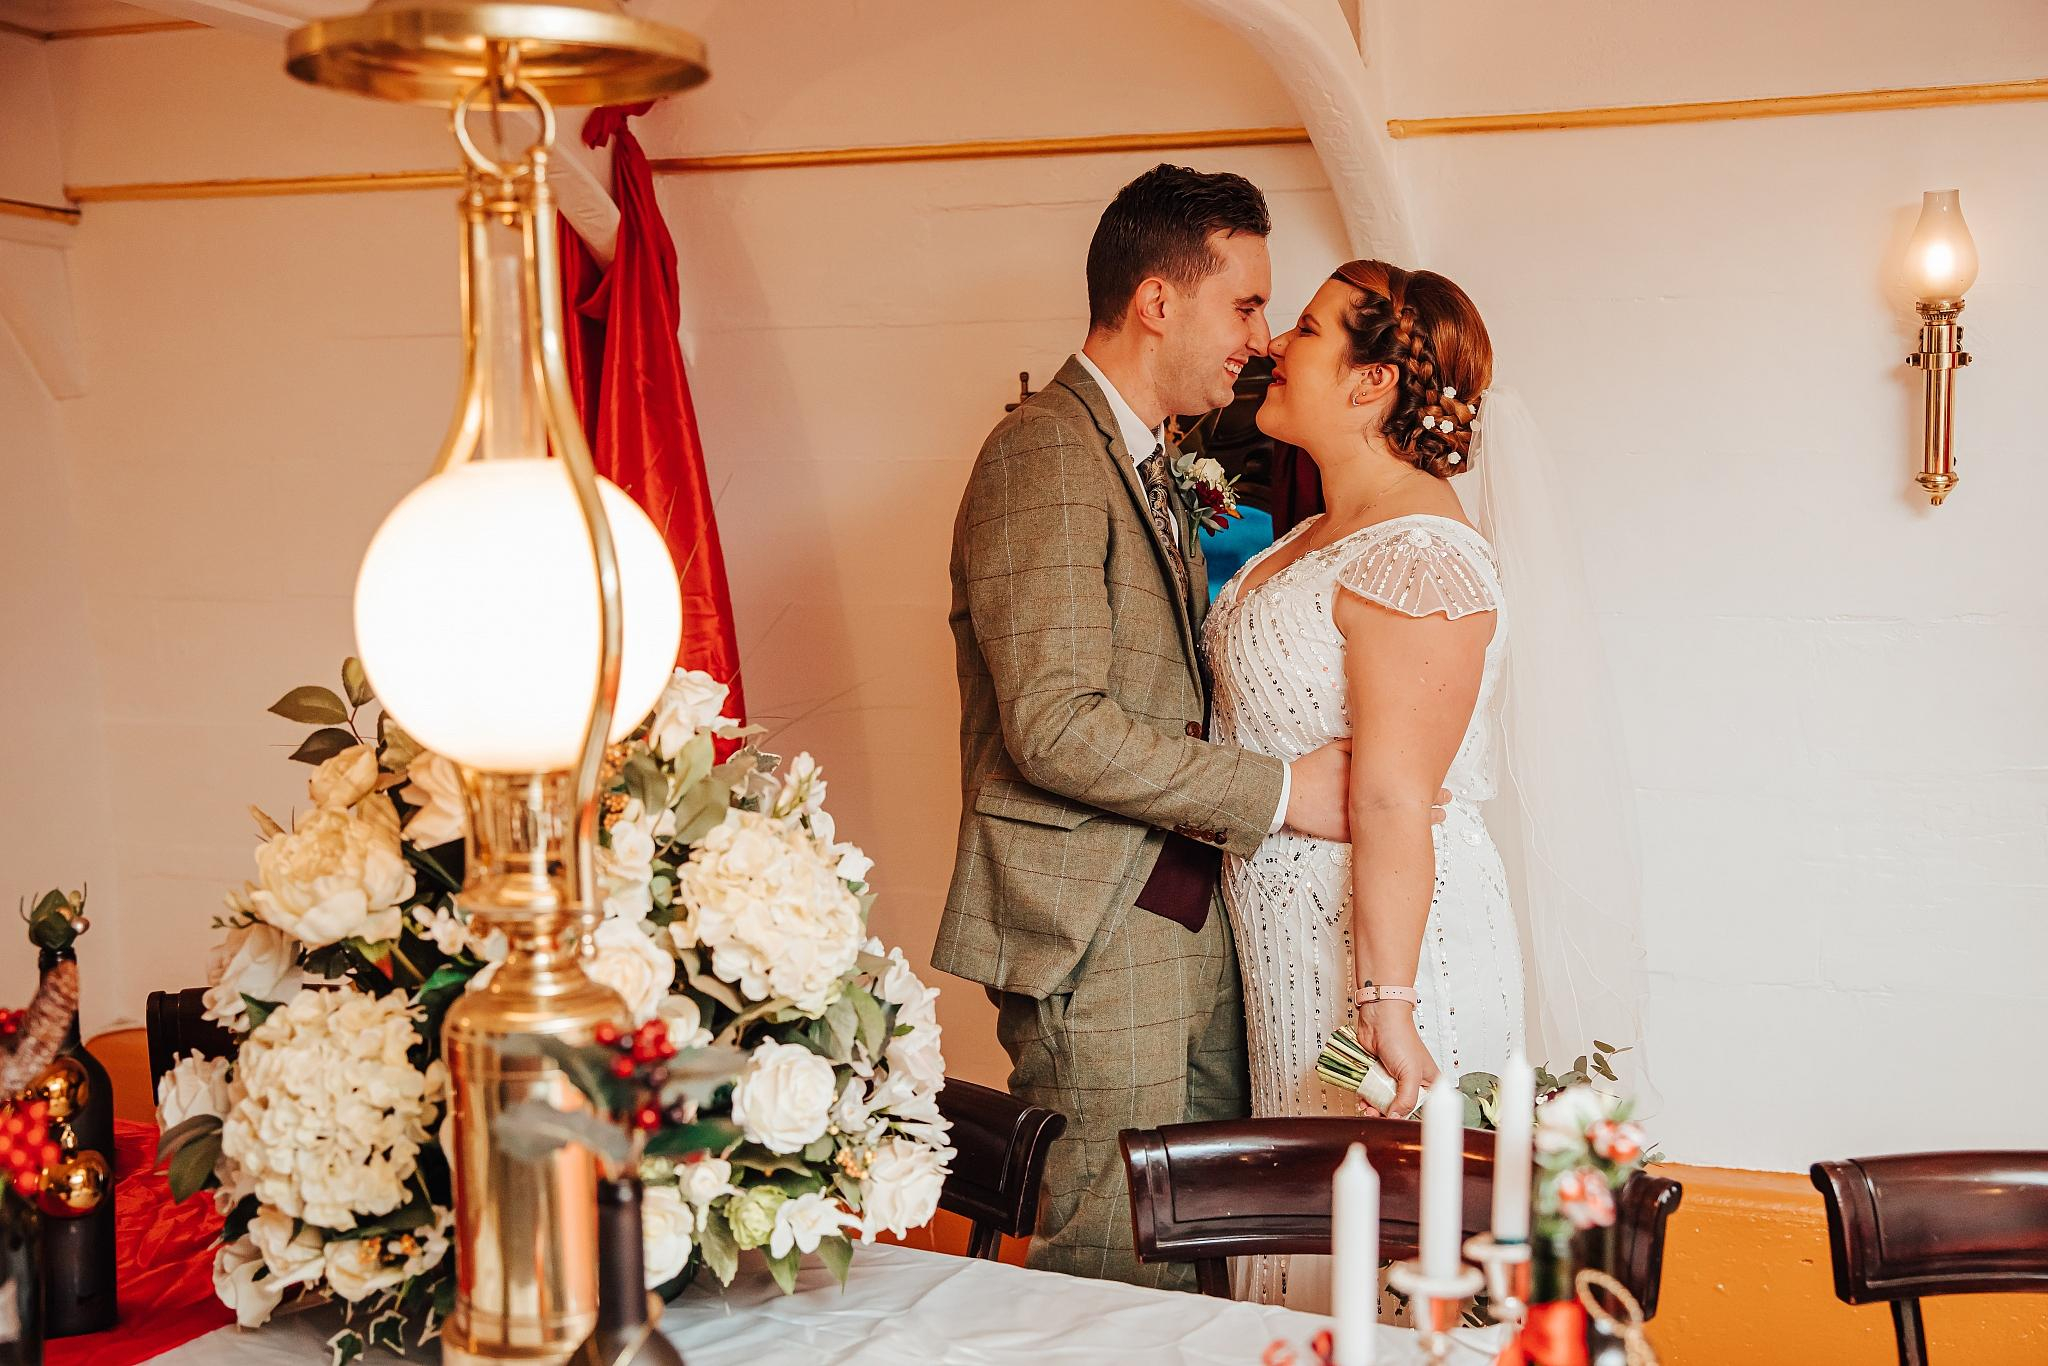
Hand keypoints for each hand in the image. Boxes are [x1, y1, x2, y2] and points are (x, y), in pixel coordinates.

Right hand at [1284, 743, 1449, 839]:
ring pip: (1398, 822)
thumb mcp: (1336, 749)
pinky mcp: (1350, 834)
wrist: (1288, 796)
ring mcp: (1361, 819)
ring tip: (1440, 816)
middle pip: (1407, 800)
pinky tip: (1410, 836)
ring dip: (1420, 819)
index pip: (1406, 780)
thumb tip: (1383, 739)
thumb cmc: (1312, 771)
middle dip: (1429, 799)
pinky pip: (1379, 838)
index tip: (1441, 782)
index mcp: (1369, 779)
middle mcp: (1369, 800)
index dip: (1427, 782)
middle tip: (1448, 798)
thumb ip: (1362, 745)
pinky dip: (1396, 836)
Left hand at [1355, 1004, 1439, 1118]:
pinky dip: (1366, 1098)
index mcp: (1428, 1083)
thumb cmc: (1401, 1038)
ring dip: (1374, 1108)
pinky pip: (1371, 1092)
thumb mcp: (1410, 1073)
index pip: (1422, 1109)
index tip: (1395, 1122)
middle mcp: (1412, 1082)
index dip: (1408, 1117)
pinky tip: (1362, 1100)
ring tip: (1367, 1107)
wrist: (1378, 1017)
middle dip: (1387, 1113)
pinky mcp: (1377, 1074)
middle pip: (1400, 1107)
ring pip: (1384, 1102)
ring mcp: (1393, 1079)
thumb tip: (1396, 1118)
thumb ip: (1406, 1099)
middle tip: (1376, 1114)